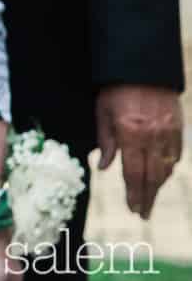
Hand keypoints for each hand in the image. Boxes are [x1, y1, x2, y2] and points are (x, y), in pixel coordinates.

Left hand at [95, 84, 183, 218]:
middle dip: (148, 197)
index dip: (134, 194)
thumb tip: (103, 168)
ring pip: (167, 168)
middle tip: (143, 213)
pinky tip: (163, 175)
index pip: (133, 174)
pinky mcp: (178, 127)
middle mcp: (152, 137)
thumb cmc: (115, 89)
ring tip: (150, 197)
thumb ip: (105, 142)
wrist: (142, 66)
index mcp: (130, 134)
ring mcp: (168, 132)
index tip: (134, 209)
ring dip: (159, 185)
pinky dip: (170, 167)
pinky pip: (177, 154)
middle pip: (152, 176)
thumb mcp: (102, 113)